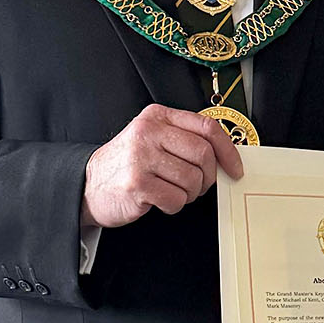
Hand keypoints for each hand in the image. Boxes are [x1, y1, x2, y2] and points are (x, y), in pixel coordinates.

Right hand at [83, 105, 243, 228]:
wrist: (88, 185)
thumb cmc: (128, 165)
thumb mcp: (152, 139)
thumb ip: (183, 139)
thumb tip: (224, 157)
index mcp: (157, 117)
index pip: (207, 127)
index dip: (228, 151)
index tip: (235, 168)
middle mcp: (148, 132)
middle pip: (203, 155)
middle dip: (207, 178)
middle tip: (198, 186)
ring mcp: (141, 157)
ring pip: (192, 180)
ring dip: (189, 194)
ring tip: (171, 191)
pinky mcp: (137, 183)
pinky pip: (176, 199)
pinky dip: (173, 205)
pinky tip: (159, 199)